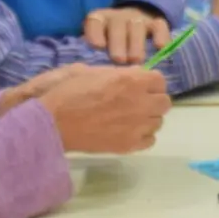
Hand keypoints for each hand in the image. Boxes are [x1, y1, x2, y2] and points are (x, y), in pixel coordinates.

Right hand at [26, 62, 169, 151]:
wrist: (54, 123)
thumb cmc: (69, 93)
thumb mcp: (93, 72)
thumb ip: (120, 74)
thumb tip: (135, 76)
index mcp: (132, 81)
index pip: (160, 80)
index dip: (150, 82)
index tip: (141, 85)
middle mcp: (140, 103)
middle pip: (165, 102)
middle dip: (153, 100)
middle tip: (137, 102)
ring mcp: (137, 126)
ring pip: (159, 122)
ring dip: (148, 118)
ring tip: (130, 118)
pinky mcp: (130, 145)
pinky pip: (150, 140)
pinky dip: (142, 136)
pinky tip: (128, 132)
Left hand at [83, 6, 170, 63]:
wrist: (132, 26)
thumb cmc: (110, 45)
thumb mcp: (98, 47)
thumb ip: (93, 56)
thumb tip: (90, 74)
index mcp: (100, 21)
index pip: (94, 21)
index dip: (95, 32)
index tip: (98, 46)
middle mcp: (118, 17)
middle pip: (117, 25)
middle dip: (118, 42)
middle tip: (119, 60)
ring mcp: (138, 19)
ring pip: (137, 26)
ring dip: (136, 43)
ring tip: (136, 61)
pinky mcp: (155, 23)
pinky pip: (159, 26)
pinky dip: (161, 36)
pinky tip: (160, 48)